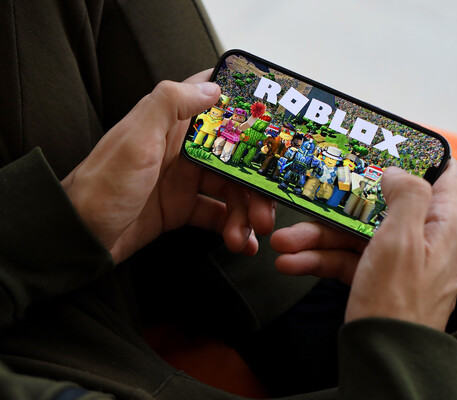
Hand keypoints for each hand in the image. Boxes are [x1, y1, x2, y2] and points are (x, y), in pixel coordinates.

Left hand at [62, 70, 274, 263]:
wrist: (78, 238)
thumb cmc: (103, 185)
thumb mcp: (135, 140)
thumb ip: (170, 105)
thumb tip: (213, 87)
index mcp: (172, 122)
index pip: (216, 102)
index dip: (248, 110)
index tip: (275, 126)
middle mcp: (182, 148)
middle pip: (235, 156)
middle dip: (256, 180)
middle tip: (266, 206)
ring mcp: (185, 180)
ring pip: (232, 189)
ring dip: (247, 211)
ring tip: (249, 233)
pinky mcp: (183, 208)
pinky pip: (219, 215)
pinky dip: (233, 228)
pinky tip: (241, 242)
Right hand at [271, 159, 456, 330]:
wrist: (383, 360)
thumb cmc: (398, 302)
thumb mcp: (401, 240)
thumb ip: (406, 195)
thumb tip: (395, 172)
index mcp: (444, 224)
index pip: (442, 173)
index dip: (414, 155)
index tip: (381, 146)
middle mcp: (424, 238)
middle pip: (382, 204)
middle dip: (342, 203)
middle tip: (314, 196)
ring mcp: (399, 259)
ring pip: (357, 233)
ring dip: (319, 236)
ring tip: (285, 242)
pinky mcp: (377, 276)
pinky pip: (348, 258)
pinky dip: (321, 259)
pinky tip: (292, 262)